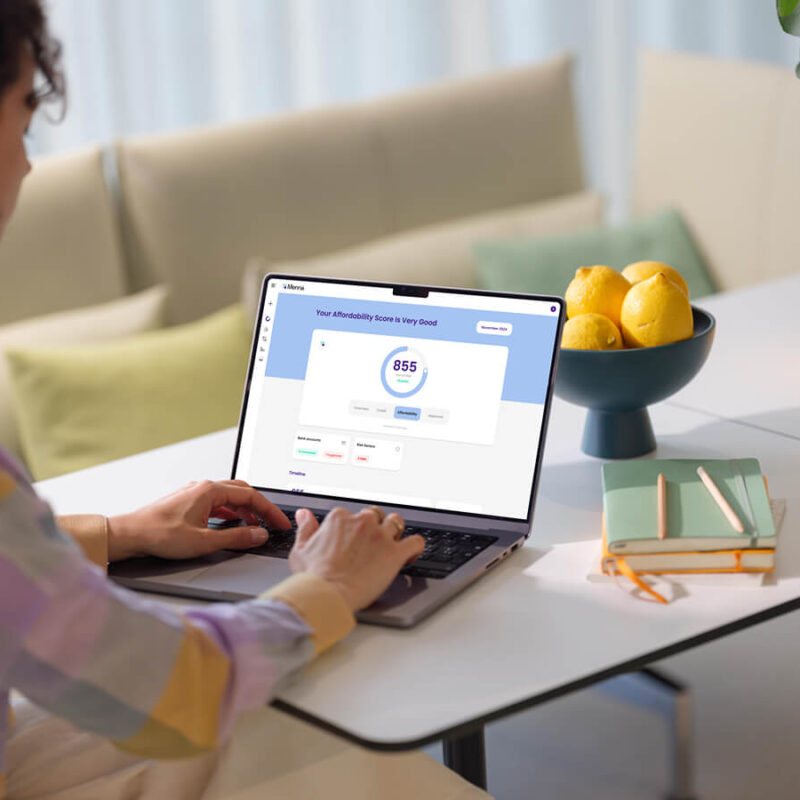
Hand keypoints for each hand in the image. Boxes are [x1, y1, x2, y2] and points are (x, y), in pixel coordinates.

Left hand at [107, 480, 289, 561]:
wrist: (129, 535)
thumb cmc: (159, 535)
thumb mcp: (204, 541)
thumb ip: (236, 537)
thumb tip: (259, 535)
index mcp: (210, 491)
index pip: (251, 496)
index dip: (270, 511)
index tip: (280, 523)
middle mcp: (203, 487)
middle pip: (242, 491)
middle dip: (260, 508)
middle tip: (272, 523)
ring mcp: (194, 493)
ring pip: (229, 496)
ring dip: (245, 510)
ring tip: (254, 526)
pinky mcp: (187, 502)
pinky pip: (217, 502)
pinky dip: (230, 511)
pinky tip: (231, 523)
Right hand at [288, 506, 424, 611]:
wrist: (328, 595)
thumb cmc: (314, 577)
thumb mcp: (301, 549)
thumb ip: (306, 528)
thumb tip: (305, 515)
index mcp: (340, 519)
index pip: (352, 515)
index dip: (353, 529)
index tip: (353, 541)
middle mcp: (362, 522)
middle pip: (376, 515)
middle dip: (375, 527)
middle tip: (371, 545)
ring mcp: (380, 536)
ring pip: (396, 522)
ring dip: (395, 531)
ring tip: (393, 544)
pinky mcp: (395, 553)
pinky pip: (415, 541)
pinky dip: (416, 546)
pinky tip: (411, 553)